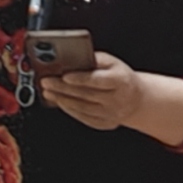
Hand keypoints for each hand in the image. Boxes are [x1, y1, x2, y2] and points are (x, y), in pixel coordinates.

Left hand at [40, 53, 161, 133]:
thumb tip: (72, 58)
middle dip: (62, 88)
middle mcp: (116, 99)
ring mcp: (110, 114)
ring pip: (82, 107)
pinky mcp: (104, 123)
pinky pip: (83, 117)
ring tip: (48, 92)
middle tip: (46, 82)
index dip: (80, 78)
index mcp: (120, 80)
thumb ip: (94, 59)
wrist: (136, 99)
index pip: (97, 80)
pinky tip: (59, 102)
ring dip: (62, 99)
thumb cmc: (121, 77)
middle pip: (85, 94)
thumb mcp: (113, 62)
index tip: (64, 76)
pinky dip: (69, 109)